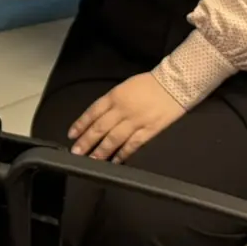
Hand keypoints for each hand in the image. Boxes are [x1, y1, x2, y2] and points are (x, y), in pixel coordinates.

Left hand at [68, 73, 185, 163]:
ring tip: (91, 160)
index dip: (81, 124)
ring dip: (101, 151)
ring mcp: (136, 121)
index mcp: (114, 96)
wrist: (174, 84)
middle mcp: (122, 109)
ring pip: (114, 139)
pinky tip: (115, 161)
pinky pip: (133, 145)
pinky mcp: (149, 131)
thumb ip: (111, 101)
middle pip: (100, 128)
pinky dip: (122, 154)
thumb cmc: (149, 84)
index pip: (93, 112)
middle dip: (86, 141)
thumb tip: (98, 117)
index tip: (72, 135)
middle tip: (76, 152)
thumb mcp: (124, 87)